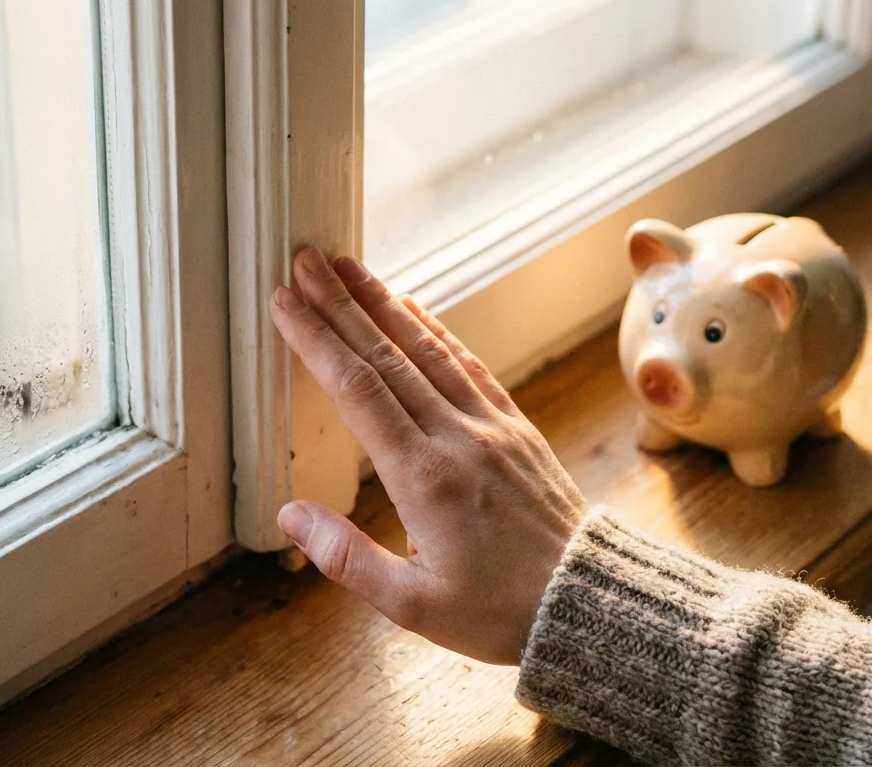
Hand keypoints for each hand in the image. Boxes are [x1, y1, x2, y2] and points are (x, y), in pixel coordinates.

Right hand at [269, 246, 586, 664]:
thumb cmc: (498, 611)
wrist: (585, 603)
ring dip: (384, 303)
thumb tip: (290, 516)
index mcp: (424, 477)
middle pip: (388, 355)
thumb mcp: (411, 605)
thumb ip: (346, 557)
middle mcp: (458, 437)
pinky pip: (469, 364)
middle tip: (305, 259)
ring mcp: (491, 426)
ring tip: (349, 266)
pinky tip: (413, 308)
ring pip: (429, 349)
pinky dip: (436, 330)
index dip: (317, 340)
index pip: (358, 390)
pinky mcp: (515, 427)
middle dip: (341, 304)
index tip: (286, 302)